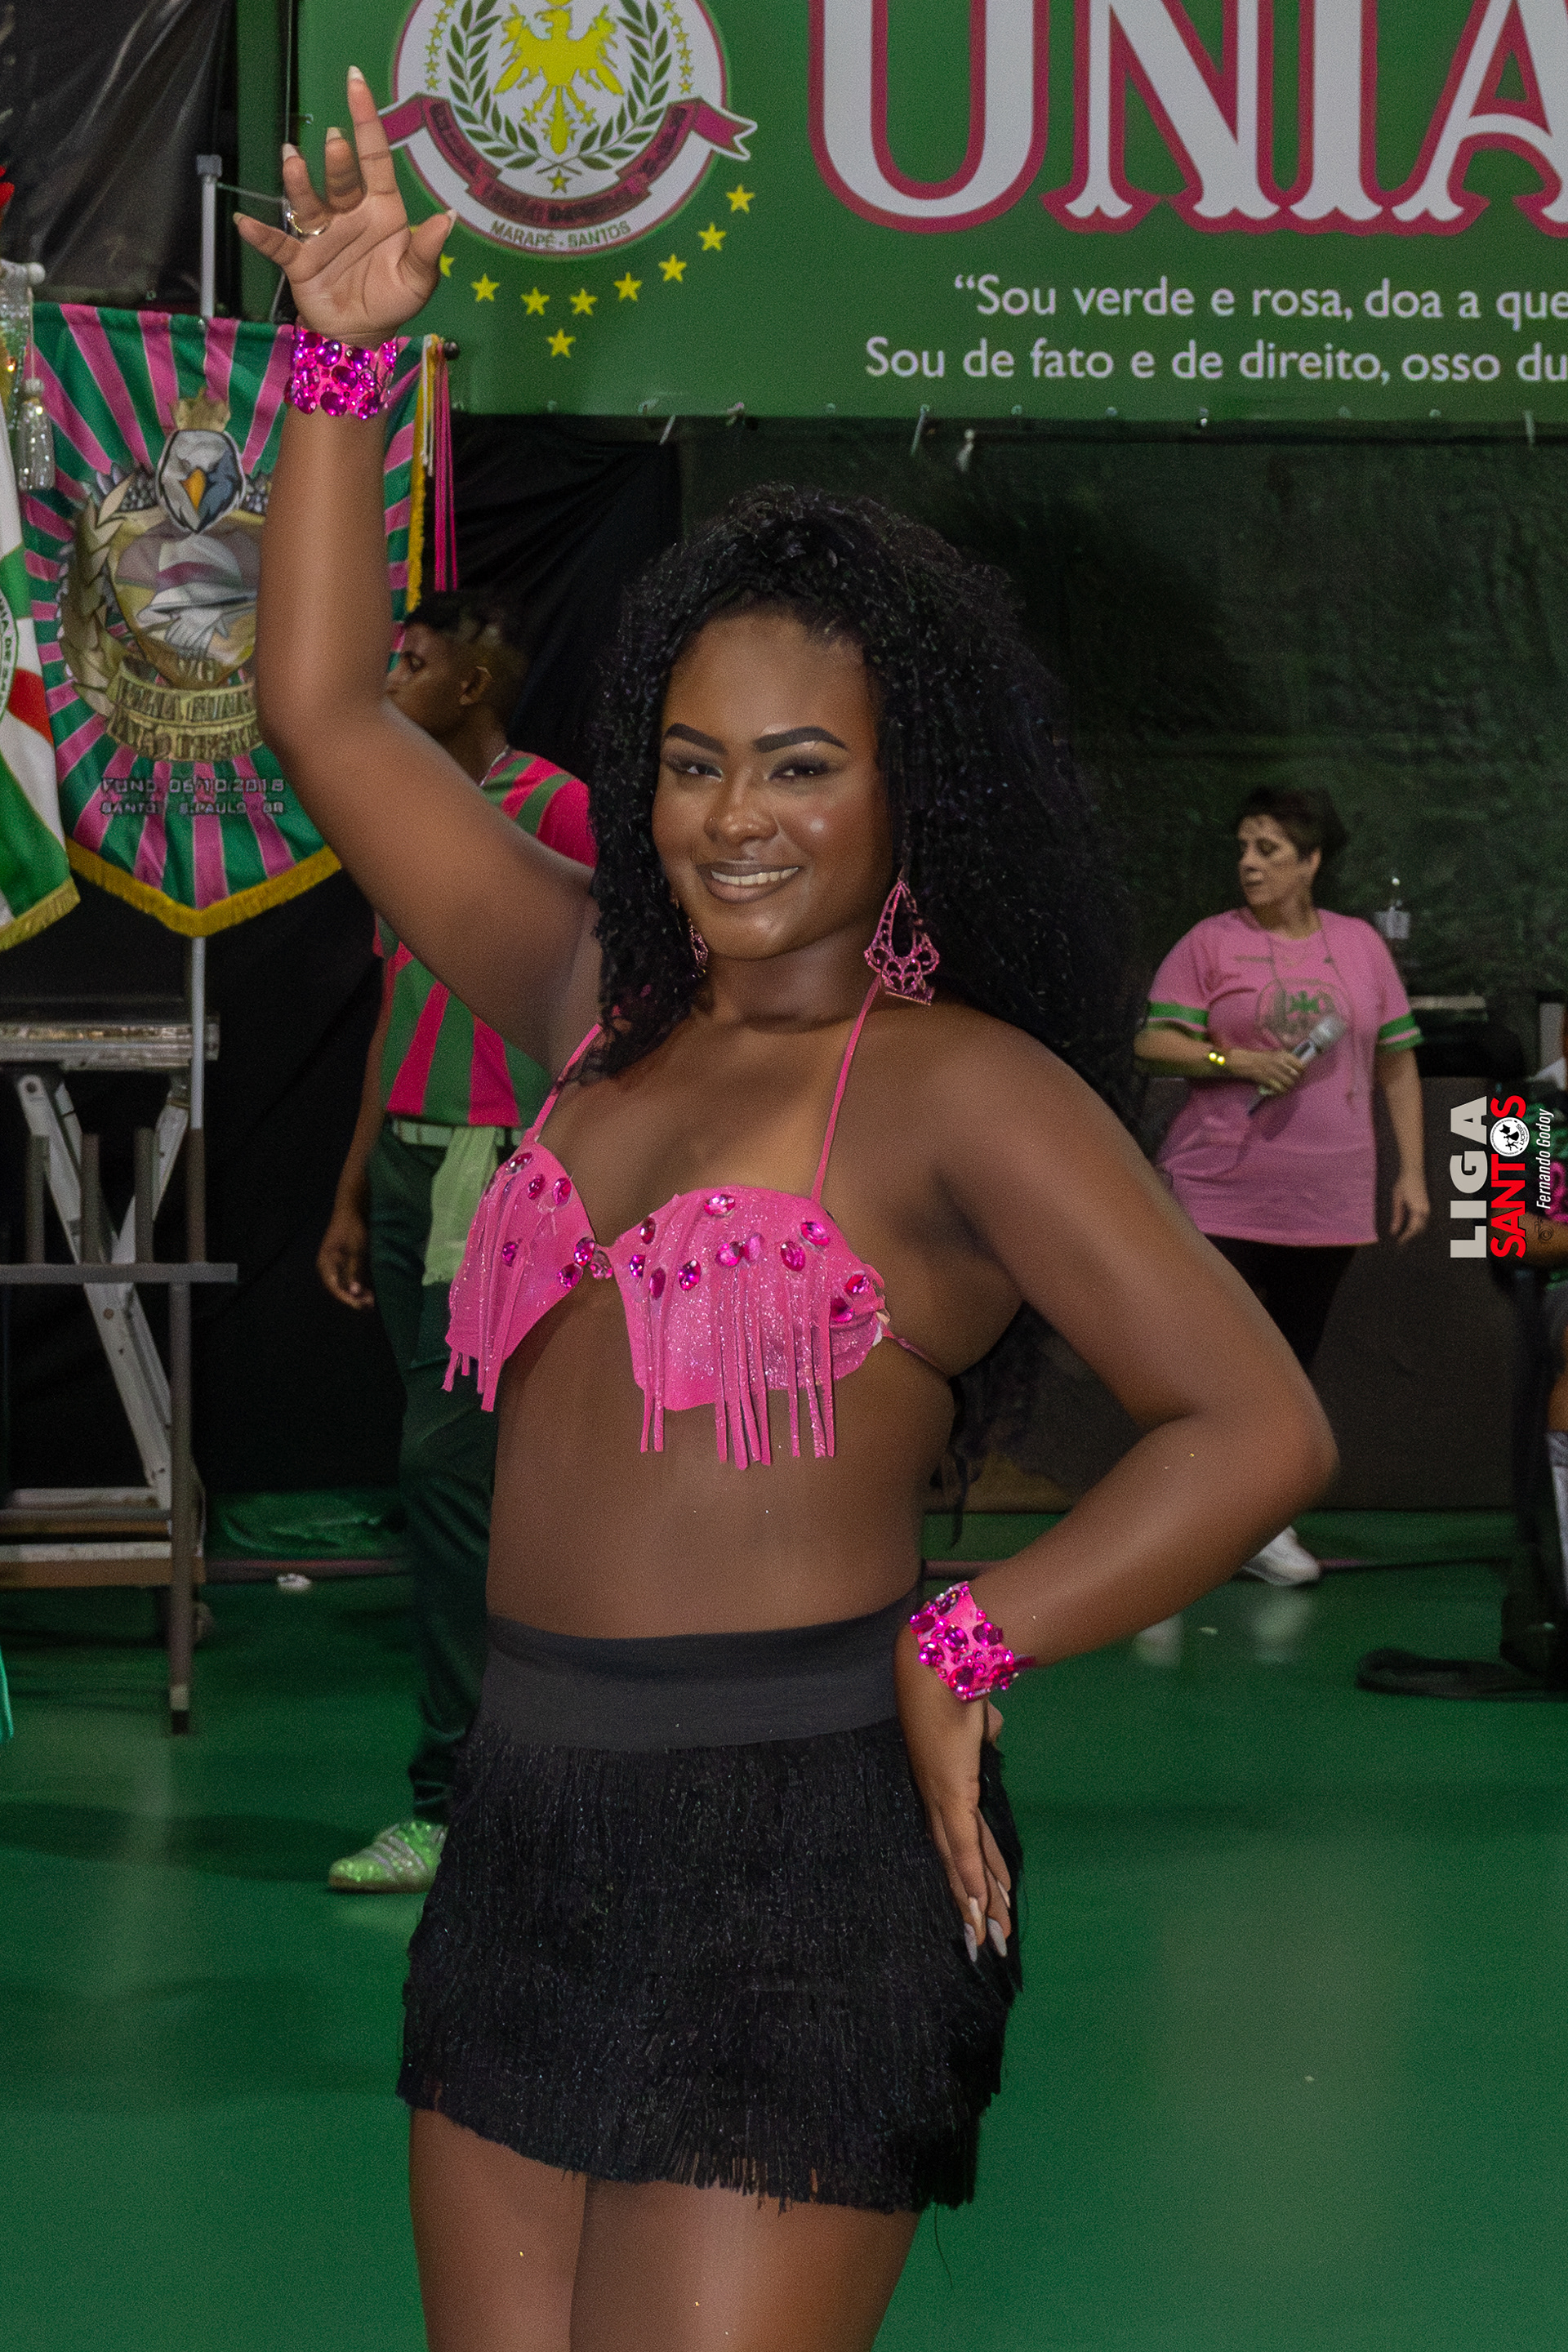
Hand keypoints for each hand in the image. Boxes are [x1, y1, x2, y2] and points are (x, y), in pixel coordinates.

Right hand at [233, 68, 451, 342]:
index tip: (356, 81)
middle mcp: (349, 214)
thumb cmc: (392, 300)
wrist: (362, 335)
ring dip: (300, 182)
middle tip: (336, 141)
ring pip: (309, 201)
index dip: (366, 120)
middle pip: (342, 179)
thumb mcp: (419, 280)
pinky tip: (245, 224)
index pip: (374, 158)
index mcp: (381, 211)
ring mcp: (322, 234)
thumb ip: (428, 249)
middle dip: (338, 161)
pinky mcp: (301, 260)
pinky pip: (279, 245)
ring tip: (292, 160)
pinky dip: (262, 236)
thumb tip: (447, 218)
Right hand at [318, 1202, 374, 1307]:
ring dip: (358, 1293)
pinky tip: (371, 1291)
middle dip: (355, 1298)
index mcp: (326, 1264)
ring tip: (372, 1301)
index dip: (348, 1299)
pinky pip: (351, 1279)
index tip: (361, 1305)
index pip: (335, 1287)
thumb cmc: (352, 1228)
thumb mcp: (354, 1249)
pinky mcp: (346, 1263)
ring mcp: (337, 1266)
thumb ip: (353, 1270)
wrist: (353, 1209)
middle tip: (370, 1305)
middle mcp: (329, 1268)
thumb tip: (353, 1292)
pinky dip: (360, 1285)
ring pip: (346, 1285)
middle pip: (340, 1289)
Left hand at [894, 1626, 1011, 1960]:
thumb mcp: (976, 1720)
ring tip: (989, 1938)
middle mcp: (937, 1803)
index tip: (984, 1907)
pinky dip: (973, 1873)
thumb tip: (991, 1732)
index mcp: (943, 1790)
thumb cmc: (955, 1689)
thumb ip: (983, 1733)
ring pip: (960, 1864)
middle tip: (987, 1943)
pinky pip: (964, 1842)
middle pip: (959, 1866)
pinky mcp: (950, 1792)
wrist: (940, 1668)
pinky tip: (978, 1901)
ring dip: (977, 1902)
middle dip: (976, 1906)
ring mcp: (941, 1800)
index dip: (975, 1877)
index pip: (963, 1844)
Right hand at [1233, 1047, 1304, 1096]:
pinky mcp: (1269, 1080)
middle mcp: (1281, 1063)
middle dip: (1295, 1080)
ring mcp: (1275, 1072)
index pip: (1300, 1065)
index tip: (1300, 1074)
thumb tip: (1299, 1067)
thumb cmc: (1263, 1058)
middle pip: (1296, 1076)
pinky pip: (1280, 1089)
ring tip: (1287, 1087)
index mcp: (1284, 1056)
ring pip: (1289, 1083)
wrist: (1248, 1062)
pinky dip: (1281, 1091)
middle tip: (1293, 1082)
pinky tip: (1280, 1090)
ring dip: (1289, 1087)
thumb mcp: (1277, 1054)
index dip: (1302, 1072)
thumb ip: (1288, 1059)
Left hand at [1388, 1174, 1429, 1244]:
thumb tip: (1394, 1231)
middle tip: (1400, 1245)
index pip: (1412, 1229)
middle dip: (1410, 1238)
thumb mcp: (1397, 1200)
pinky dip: (1416, 1227)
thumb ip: (1397, 1216)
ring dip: (1414, 1233)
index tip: (1399, 1244)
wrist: (1413, 1171)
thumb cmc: (1403, 1184)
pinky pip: (1423, 1221)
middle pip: (1419, 1230)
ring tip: (1403, 1239)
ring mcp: (1427, 1209)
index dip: (1406, 1238)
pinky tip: (1408, 1230)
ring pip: (1422, 1226)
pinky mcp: (1426, 1207)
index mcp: (1418, 1209)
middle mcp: (1425, 1211)